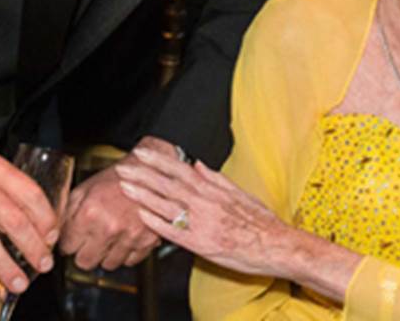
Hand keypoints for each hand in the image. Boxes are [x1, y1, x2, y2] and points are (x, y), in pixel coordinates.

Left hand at [59, 136, 178, 269]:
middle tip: (89, 241)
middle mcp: (109, 228)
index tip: (72, 240)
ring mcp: (129, 236)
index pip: (67, 247)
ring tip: (108, 237)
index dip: (68, 242)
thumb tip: (56, 234)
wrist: (149, 172)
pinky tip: (124, 238)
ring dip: (106, 254)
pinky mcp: (147, 241)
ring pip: (108, 265)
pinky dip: (126, 253)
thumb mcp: (85, 189)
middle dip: (84, 252)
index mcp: (89, 213)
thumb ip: (67, 213)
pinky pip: (130, 261)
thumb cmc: (117, 178)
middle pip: (85, 262)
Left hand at [115, 147, 300, 279]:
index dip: (159, 160)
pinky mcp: (201, 244)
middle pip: (168, 185)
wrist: (275, 245)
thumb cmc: (260, 222)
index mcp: (214, 190)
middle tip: (124, 168)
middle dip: (144, 175)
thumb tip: (197, 165)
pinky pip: (175, 232)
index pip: (180, 170)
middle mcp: (206, 203)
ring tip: (126, 187)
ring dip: (144, 195)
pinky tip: (143, 217)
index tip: (142, 153)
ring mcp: (202, 223)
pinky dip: (157, 223)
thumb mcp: (240, 193)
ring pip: (167, 205)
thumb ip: (216, 178)